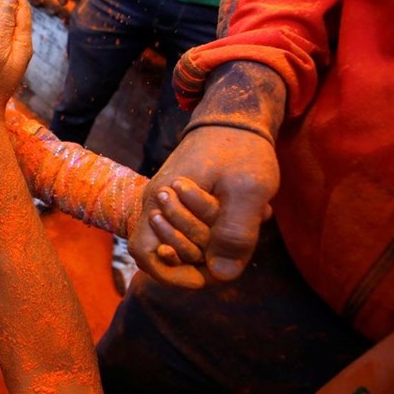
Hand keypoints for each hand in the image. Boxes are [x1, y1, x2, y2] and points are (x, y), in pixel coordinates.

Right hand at [129, 126, 278, 287]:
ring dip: (214, 241)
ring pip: (182, 240)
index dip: (172, 275)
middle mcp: (154, 202)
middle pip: (166, 253)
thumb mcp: (248, 190)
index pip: (146, 256)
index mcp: (160, 200)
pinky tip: (240, 211)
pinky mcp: (178, 197)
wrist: (236, 116)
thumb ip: (235, 233)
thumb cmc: (241, 149)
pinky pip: (191, 226)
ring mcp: (164, 199)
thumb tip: (220, 275)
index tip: (205, 276)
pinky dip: (216, 229)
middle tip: (237, 231)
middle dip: (204, 255)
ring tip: (246, 217)